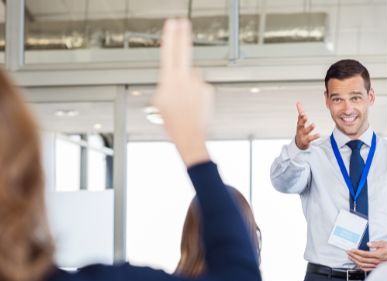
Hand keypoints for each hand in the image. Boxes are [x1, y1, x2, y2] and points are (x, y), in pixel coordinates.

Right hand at [152, 18, 210, 166]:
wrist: (189, 135)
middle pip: (184, 51)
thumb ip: (167, 84)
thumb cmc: (172, 121)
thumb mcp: (159, 101)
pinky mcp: (208, 90)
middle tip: (182, 21)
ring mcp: (198, 83)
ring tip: (185, 101)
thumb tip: (174, 78)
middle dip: (182, 35)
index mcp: (169, 80)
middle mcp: (185, 78)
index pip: (169, 52)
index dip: (171, 36)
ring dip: (190, 83)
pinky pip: (201, 86)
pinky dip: (198, 93)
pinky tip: (194, 105)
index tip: (172, 23)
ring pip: (193, 75)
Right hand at [294, 102, 319, 149]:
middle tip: (305, 116)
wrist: (299, 142)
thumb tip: (298, 102)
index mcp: (299, 124)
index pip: (299, 119)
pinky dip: (314, 137)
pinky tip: (319, 135)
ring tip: (313, 124)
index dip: (301, 116)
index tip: (303, 113)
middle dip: (302, 120)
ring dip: (309, 128)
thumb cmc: (301, 129)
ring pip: (306, 131)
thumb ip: (300, 112)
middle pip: (300, 124)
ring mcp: (302, 135)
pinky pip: (310, 139)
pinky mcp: (306, 141)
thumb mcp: (300, 121)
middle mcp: (300, 129)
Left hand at [347, 240, 386, 270]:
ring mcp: (375, 266)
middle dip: (353, 256)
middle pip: (361, 260)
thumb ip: (375, 243)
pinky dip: (359, 266)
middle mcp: (376, 261)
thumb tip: (368, 244)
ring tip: (350, 257)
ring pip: (362, 265)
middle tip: (348, 252)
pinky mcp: (375, 268)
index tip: (351, 249)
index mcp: (377, 255)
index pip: (364, 254)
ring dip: (355, 261)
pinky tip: (356, 263)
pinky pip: (366, 269)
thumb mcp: (384, 243)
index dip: (356, 252)